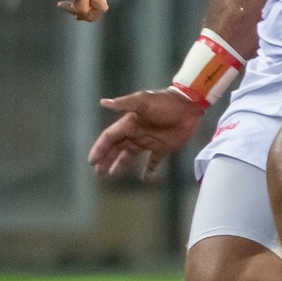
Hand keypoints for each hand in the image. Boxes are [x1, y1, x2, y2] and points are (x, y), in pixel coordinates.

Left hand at [34, 0, 107, 20]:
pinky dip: (83, 7)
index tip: (60, 4)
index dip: (74, 11)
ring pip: (98, 5)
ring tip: (70, 8)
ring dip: (87, 12)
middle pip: (102, 7)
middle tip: (74, 13)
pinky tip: (68, 4)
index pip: (85, 8)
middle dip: (89, 15)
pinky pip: (90, 1)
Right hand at [89, 87, 203, 181]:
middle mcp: (136, 134)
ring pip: (130, 156)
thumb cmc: (165, 102)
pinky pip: (153, 161)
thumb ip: (124, 103)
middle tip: (98, 173)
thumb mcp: (143, 101)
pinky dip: (149, 170)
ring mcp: (149, 142)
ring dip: (120, 165)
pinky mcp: (163, 148)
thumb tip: (103, 102)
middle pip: (116, 148)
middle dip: (106, 160)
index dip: (100, 148)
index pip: (109, 137)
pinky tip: (146, 179)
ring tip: (111, 175)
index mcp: (129, 123)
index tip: (92, 161)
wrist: (189, 105)